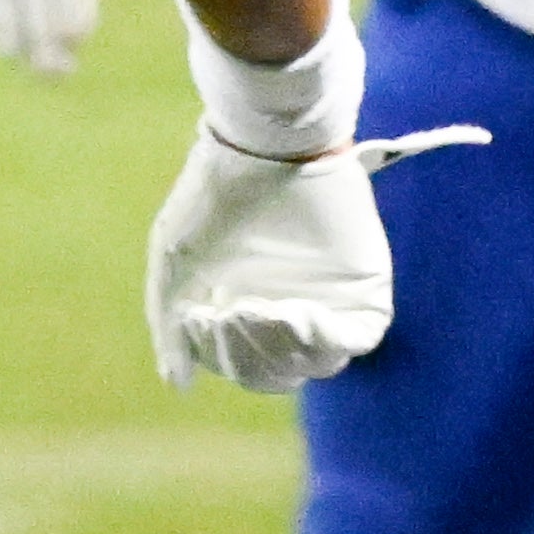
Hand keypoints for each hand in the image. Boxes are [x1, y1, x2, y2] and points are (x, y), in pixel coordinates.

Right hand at [147, 123, 479, 390]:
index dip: (221, 357)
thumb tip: (177, 385)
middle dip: (248, 355)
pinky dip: (326, 342)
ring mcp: (328, 304)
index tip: (203, 318)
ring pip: (316, 364)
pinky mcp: (364, 290)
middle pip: (278, 373)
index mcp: (246, 313)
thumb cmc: (212, 198)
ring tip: (261, 310)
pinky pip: (355, 341)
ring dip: (283, 349)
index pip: (242, 368)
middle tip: (232, 313)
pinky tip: (299, 316)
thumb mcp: (175, 261)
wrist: (263, 148)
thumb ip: (169, 324)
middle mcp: (289, 314)